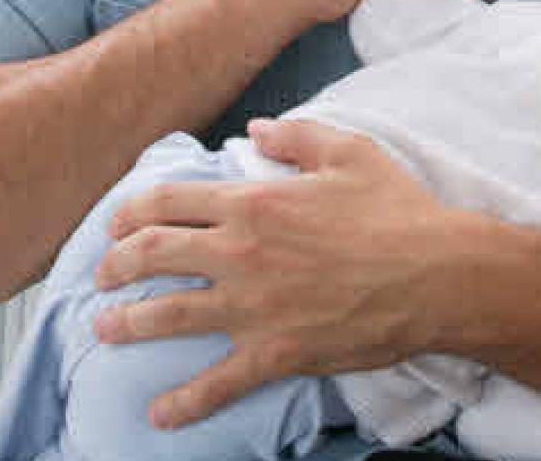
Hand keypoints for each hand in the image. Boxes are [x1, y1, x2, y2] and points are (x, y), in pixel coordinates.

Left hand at [91, 118, 479, 428]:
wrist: (438, 275)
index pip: (167, 201)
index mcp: (254, 200)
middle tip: (102, 276)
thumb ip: (296, 134)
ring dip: (126, 323)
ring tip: (105, 329)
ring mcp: (253, 306)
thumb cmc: (398, 211)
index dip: (130, 211)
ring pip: (167, 316)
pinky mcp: (275, 352)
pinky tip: (159, 414)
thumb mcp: (350, 151)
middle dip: (114, 265)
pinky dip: (183, 402)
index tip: (115, 224)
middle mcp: (241, 252)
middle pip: (151, 255)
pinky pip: (217, 383)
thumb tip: (256, 127)